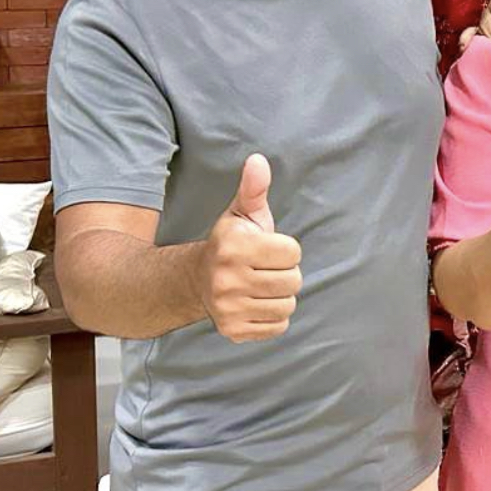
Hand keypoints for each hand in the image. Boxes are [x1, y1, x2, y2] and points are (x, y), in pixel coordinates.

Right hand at [198, 154, 302, 342]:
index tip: (268, 248)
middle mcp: (227, 279)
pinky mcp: (233, 330)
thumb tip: (258, 160)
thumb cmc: (231, 242)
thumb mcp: (242, 213)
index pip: (293, 252)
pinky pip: (278, 327)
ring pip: (287, 305)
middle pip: (293, 281)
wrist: (197, 279)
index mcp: (233, 247)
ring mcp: (228, 308)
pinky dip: (274, 317)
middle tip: (265, 268)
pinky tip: (257, 303)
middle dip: (286, 273)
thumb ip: (254, 188)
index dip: (286, 249)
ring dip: (281, 296)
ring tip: (262, 285)